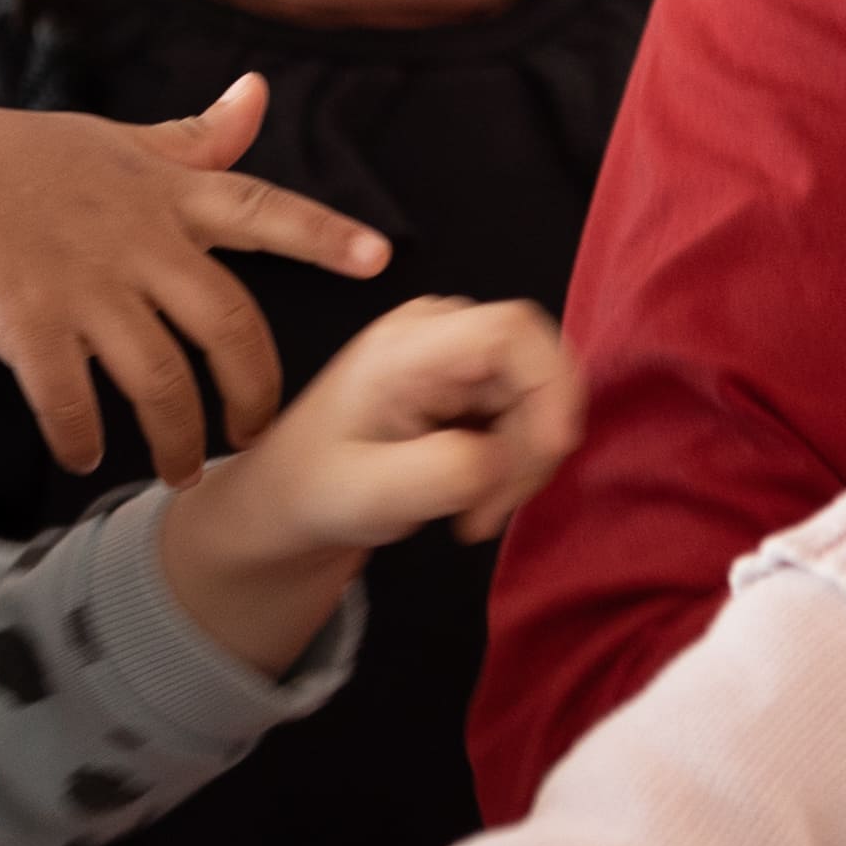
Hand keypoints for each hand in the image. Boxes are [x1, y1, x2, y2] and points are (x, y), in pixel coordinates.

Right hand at [0, 84, 392, 480]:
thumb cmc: (20, 160)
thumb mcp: (116, 142)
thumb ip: (196, 140)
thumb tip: (260, 93)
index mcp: (166, 193)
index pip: (263, 208)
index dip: (324, 235)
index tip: (380, 260)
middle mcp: (137, 237)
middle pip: (229, 325)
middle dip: (253, 392)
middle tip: (252, 437)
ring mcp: (82, 280)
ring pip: (161, 380)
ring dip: (176, 440)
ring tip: (178, 474)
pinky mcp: (24, 319)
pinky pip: (69, 399)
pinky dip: (82, 438)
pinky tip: (83, 457)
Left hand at [151, 293, 580, 672]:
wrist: (294, 499)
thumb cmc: (317, 490)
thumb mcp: (374, 493)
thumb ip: (450, 472)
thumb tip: (511, 457)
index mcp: (408, 345)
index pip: (512, 329)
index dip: (550, 383)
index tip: (551, 450)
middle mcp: (441, 334)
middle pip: (536, 370)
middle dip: (532, 447)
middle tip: (489, 512)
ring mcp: (460, 356)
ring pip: (538, 400)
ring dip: (523, 467)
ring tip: (473, 516)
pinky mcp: (472, 384)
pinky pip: (526, 417)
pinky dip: (515, 467)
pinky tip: (476, 501)